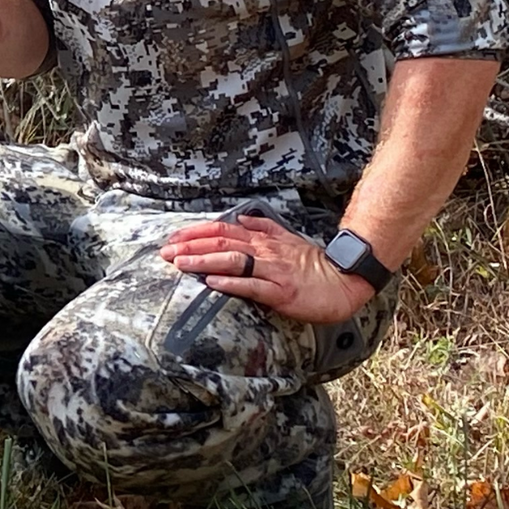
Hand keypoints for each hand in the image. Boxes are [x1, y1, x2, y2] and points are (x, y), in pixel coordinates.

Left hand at [157, 214, 375, 323]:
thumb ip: (263, 227)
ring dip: (203, 261)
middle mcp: (264, 251)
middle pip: (221, 243)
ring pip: (232, 261)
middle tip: (165, 252)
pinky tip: (211, 283)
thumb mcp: (287, 239)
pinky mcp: (281, 291)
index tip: (172, 239)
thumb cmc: (313, 265)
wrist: (343, 282)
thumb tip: (241, 217)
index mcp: (262, 239)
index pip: (222, 230)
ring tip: (180, 263)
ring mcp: (272, 271)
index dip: (195, 233)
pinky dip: (230, 283)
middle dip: (190, 246)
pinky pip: (252, 286)